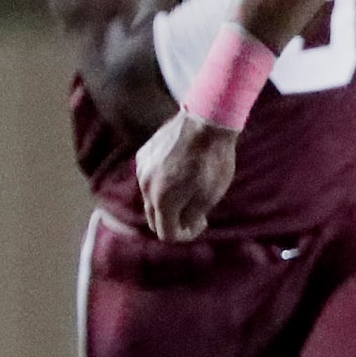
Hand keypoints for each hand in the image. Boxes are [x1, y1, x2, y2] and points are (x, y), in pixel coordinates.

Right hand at [136, 110, 239, 241]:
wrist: (207, 121)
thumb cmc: (213, 161)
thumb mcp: (209, 196)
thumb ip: (190, 218)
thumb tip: (180, 227)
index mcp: (162, 201)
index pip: (167, 234)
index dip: (186, 235)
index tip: (201, 222)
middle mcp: (146, 187)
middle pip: (154, 219)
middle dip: (174, 221)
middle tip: (196, 212)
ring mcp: (142, 169)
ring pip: (150, 198)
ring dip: (167, 202)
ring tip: (190, 190)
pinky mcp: (143, 155)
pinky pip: (149, 179)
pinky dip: (162, 183)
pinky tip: (181, 171)